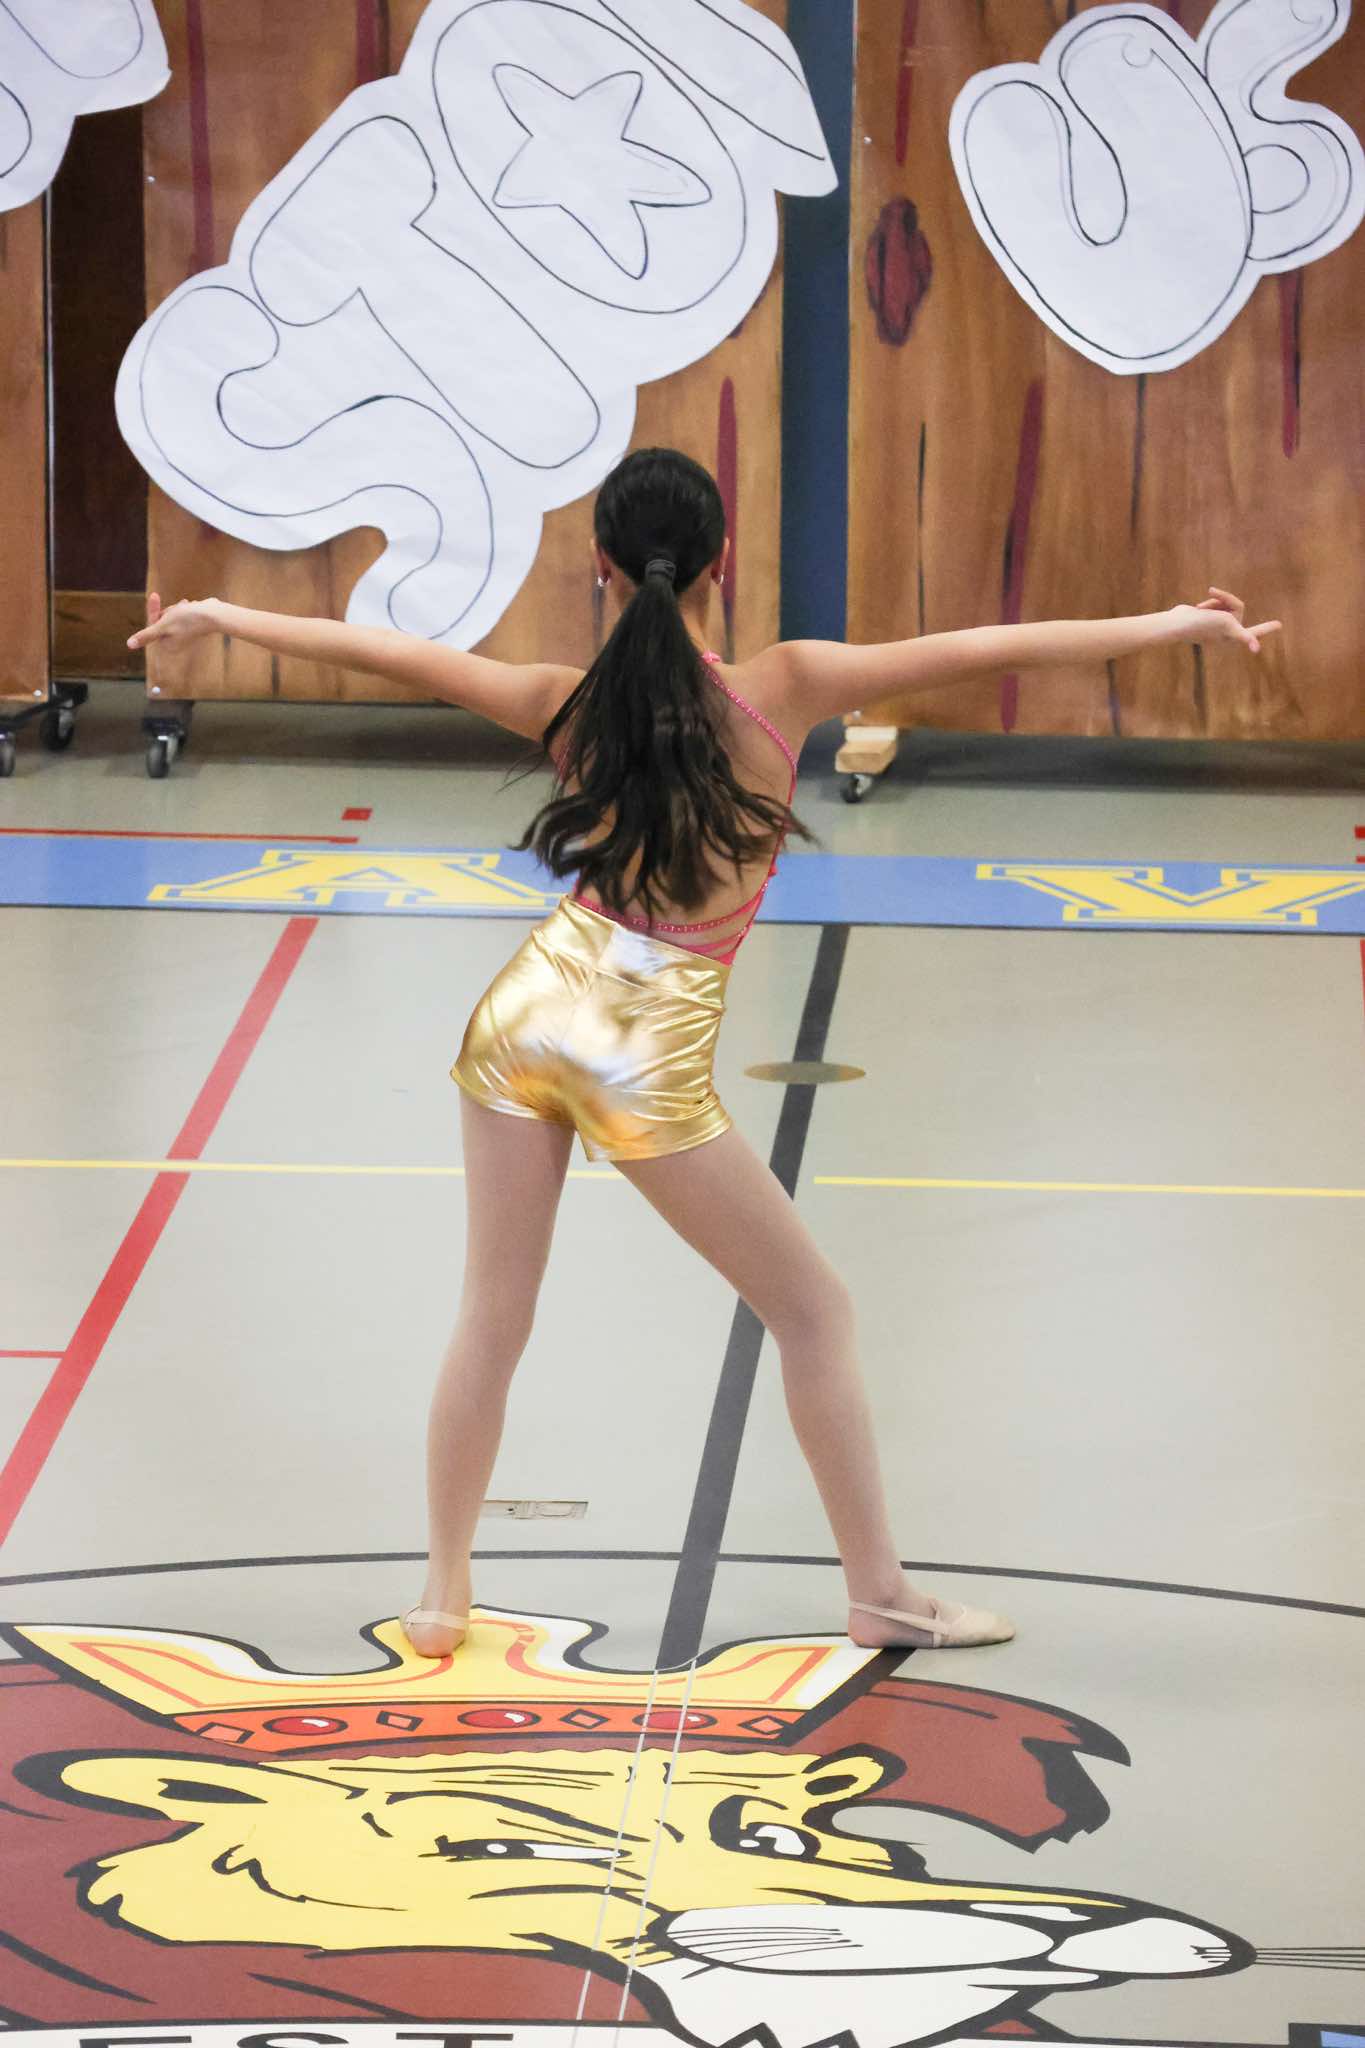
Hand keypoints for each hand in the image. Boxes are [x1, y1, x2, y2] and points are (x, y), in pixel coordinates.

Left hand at [127, 593, 222, 650]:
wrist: (215, 614)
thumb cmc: (188, 619)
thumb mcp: (163, 625)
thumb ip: (146, 635)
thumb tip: (129, 645)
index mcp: (166, 645)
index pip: (151, 624)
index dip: (153, 610)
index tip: (154, 595)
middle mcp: (174, 642)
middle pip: (160, 620)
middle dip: (167, 611)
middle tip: (179, 607)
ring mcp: (182, 634)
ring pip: (170, 616)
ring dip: (176, 609)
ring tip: (187, 607)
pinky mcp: (190, 626)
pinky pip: (180, 615)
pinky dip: (184, 609)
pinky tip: (191, 606)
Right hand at [1167, 587, 1281, 654]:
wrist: (1177, 623)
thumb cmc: (1203, 625)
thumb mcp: (1227, 624)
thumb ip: (1245, 635)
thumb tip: (1257, 649)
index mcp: (1234, 637)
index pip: (1254, 632)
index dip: (1266, 628)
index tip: (1279, 625)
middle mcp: (1227, 633)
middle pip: (1237, 607)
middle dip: (1226, 598)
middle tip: (1212, 591)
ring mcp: (1217, 625)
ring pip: (1225, 604)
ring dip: (1215, 601)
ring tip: (1201, 608)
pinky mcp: (1208, 618)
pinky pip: (1216, 604)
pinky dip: (1208, 603)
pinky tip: (1197, 608)